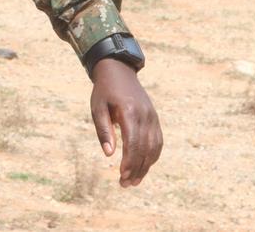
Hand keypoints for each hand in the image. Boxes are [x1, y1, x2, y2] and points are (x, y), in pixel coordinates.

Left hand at [90, 58, 162, 187]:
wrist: (119, 71)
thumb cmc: (104, 91)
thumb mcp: (97, 108)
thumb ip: (103, 130)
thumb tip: (109, 154)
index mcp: (130, 111)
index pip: (133, 142)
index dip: (129, 161)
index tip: (121, 175)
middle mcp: (145, 115)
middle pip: (145, 148)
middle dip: (136, 168)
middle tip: (125, 184)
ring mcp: (153, 117)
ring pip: (154, 147)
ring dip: (146, 166)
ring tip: (134, 181)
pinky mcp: (155, 118)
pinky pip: (158, 141)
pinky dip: (152, 156)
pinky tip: (143, 167)